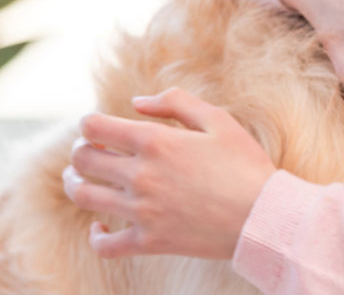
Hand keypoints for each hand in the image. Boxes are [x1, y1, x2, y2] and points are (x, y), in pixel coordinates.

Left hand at [62, 88, 276, 259]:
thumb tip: (137, 102)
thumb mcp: (220, 120)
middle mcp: (141, 175)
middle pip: (83, 160)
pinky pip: (104, 244)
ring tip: (82, 181)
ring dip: (76, 184)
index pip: (94, 126)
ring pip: (83, 196)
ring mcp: (142, 211)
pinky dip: (96, 234)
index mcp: (156, 141)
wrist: (264, 215)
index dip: (89, 123)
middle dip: (81, 151)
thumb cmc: (246, 165)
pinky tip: (100, 226)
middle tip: (92, 151)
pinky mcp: (149, 241)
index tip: (98, 128)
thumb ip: (177, 102)